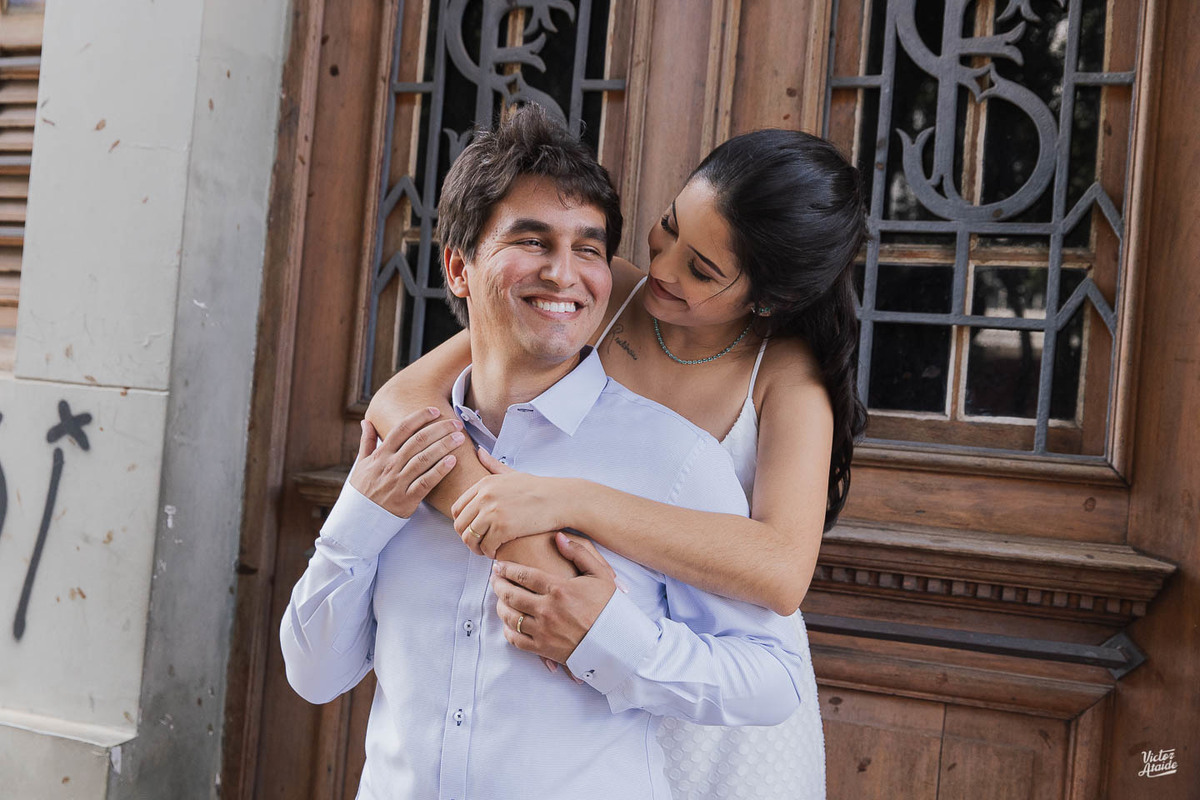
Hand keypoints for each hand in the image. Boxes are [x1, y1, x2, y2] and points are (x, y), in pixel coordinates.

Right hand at [349, 408, 463, 517]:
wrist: (358, 520)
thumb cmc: (362, 490)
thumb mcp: (360, 464)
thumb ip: (367, 442)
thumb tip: (367, 421)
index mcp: (380, 455)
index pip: (401, 429)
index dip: (419, 417)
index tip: (435, 410)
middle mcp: (390, 466)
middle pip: (418, 441)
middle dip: (439, 429)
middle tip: (455, 423)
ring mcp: (398, 482)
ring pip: (424, 459)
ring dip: (444, 446)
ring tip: (459, 438)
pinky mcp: (407, 499)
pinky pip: (426, 482)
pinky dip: (439, 470)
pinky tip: (453, 461)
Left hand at [452, 448, 572, 555]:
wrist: (560, 499)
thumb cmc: (538, 488)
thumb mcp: (512, 473)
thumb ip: (492, 465)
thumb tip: (478, 451)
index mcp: (485, 484)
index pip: (457, 508)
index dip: (462, 523)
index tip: (473, 529)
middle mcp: (485, 496)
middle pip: (460, 525)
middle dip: (467, 538)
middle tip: (478, 544)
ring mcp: (493, 512)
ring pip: (470, 538)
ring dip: (476, 548)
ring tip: (486, 550)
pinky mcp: (503, 528)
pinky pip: (486, 546)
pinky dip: (489, 553)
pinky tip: (497, 552)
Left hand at [491, 532, 617, 664]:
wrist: (617, 642)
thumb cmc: (609, 606)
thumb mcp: (600, 574)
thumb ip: (578, 552)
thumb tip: (558, 536)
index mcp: (559, 589)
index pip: (523, 575)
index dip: (507, 568)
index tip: (499, 565)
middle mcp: (547, 610)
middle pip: (511, 594)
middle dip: (498, 584)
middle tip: (494, 579)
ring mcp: (543, 631)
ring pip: (509, 617)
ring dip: (500, 605)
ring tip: (500, 599)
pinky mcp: (543, 649)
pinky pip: (516, 639)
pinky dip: (508, 630)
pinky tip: (509, 622)